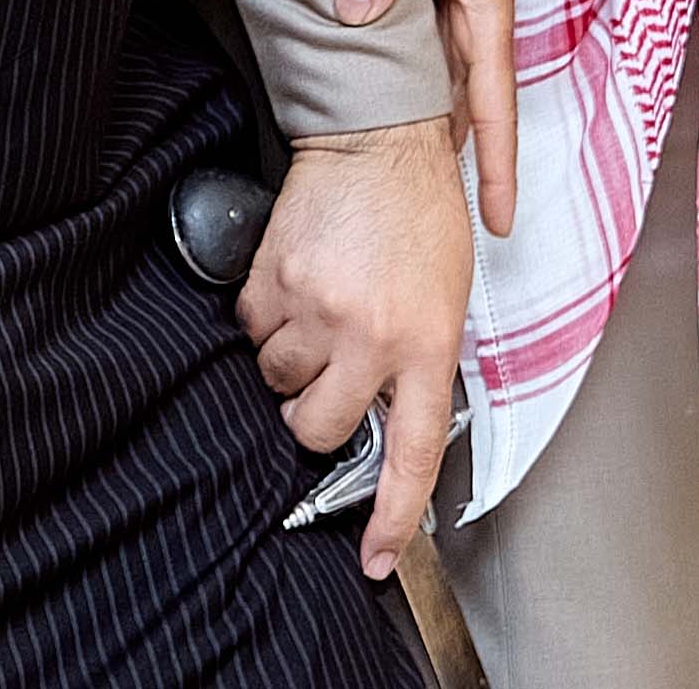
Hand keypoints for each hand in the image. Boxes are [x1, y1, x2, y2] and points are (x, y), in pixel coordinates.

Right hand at [241, 120, 473, 582]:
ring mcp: (317, 309)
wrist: (379, 138)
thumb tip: (383, 418)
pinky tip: (294, 288)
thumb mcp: (447, 299)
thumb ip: (418, 363)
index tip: (375, 559)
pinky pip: (251, 332)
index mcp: (428, 346)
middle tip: (326, 379)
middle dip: (313, 415)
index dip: (392, 518)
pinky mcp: (273, 281)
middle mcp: (372, 336)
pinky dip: (265, 321)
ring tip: (318, 314)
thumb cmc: (422, 216)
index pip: (412, 454)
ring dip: (290, 361)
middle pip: (317, 428)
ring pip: (277, 381)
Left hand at [330, 0, 516, 242]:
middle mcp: (474, 16)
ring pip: (442, 81)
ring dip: (433, 128)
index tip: (497, 224)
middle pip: (468, 108)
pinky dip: (409, 81)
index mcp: (486, 9)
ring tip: (409, 183)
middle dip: (461, 168)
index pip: (495, 109)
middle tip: (442, 225)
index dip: (495, 168)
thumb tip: (352, 10)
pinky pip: (422, 46)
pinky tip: (382, 102)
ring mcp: (455, 0)